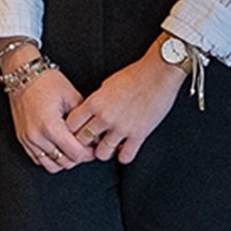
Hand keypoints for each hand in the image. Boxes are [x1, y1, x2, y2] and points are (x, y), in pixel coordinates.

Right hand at [6, 60, 93, 171]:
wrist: (22, 74)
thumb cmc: (46, 81)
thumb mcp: (71, 95)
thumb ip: (83, 118)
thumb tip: (93, 134)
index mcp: (51, 126)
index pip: (75, 154)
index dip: (89, 154)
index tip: (93, 148)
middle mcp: (37, 136)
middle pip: (64, 163)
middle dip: (78, 157)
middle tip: (85, 148)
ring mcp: (27, 139)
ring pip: (51, 165)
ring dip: (64, 160)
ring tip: (71, 148)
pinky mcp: (22, 139)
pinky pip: (38, 159)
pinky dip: (50, 158)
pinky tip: (58, 147)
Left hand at [65, 40, 187, 164]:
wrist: (158, 73)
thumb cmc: (135, 74)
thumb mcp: (108, 84)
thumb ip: (97, 100)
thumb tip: (91, 111)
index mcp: (95, 102)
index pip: (71, 124)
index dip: (72, 130)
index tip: (77, 132)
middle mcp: (105, 116)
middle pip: (83, 141)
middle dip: (85, 143)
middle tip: (91, 143)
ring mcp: (121, 127)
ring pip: (102, 153)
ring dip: (104, 152)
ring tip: (108, 148)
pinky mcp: (139, 134)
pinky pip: (125, 156)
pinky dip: (123, 156)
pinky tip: (124, 150)